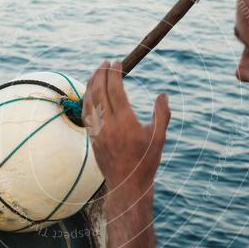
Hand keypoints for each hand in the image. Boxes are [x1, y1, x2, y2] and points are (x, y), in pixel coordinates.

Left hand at [82, 61, 170, 197]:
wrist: (127, 185)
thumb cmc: (146, 162)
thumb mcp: (159, 138)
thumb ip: (162, 114)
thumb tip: (163, 95)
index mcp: (125, 122)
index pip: (115, 89)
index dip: (115, 73)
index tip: (117, 62)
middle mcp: (108, 124)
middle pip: (100, 90)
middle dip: (101, 73)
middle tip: (106, 62)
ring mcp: (97, 130)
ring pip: (89, 100)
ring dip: (92, 82)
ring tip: (97, 71)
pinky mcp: (92, 137)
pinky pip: (85, 112)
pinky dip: (87, 97)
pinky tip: (90, 91)